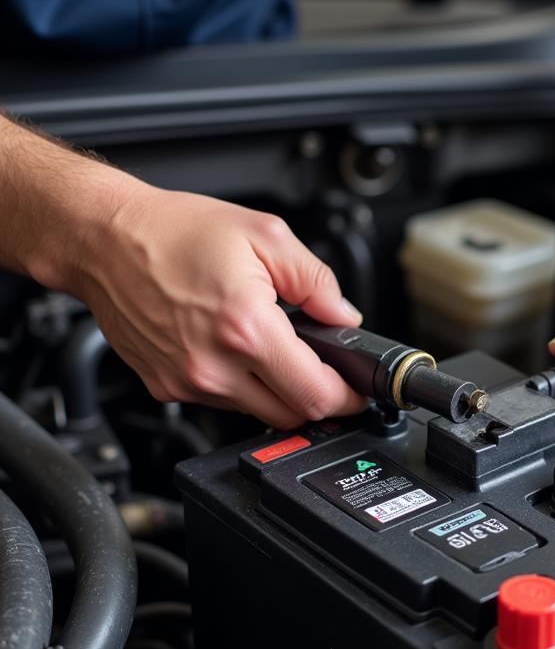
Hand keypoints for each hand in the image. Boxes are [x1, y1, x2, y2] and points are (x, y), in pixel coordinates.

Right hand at [64, 177, 366, 429]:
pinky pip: (222, 402)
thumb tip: (344, 316)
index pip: (315, 394)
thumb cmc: (173, 233)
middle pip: (291, 414)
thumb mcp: (266, 236)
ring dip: (277, 391)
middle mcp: (215, 365)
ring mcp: (188, 382)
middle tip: (323, 369)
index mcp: (246, 328)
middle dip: (317, 396)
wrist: (104, 240)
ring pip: (257, 412)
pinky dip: (241, 386)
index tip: (357, 391)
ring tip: (272, 348)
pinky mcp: (166, 388)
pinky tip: (236, 351)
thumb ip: (317, 281)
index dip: (347, 397)